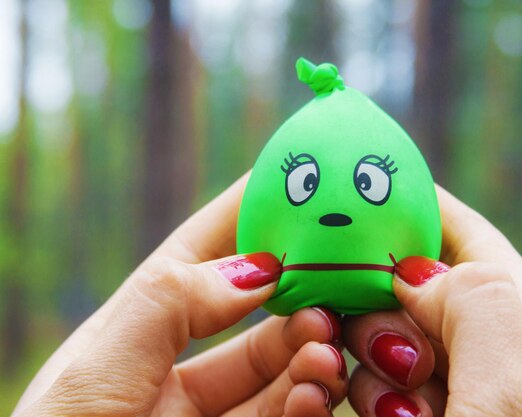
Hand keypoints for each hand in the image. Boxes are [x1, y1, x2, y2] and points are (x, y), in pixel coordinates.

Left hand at [13, 175, 347, 416]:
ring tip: (326, 341)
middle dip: (296, 294)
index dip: (244, 216)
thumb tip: (257, 266)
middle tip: (331, 282)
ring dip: (311, 350)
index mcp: (137, 333)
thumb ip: (172, 305)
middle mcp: (176, 371)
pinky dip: (310, 401)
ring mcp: (208, 416)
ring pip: (279, 370)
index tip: (293, 180)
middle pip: (253, 316)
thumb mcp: (98, 368)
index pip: (200, 257)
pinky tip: (318, 390)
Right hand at [344, 186, 521, 416]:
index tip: (375, 182)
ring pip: (388, 338)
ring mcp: (457, 391)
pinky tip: (386, 415)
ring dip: (370, 356)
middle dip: (381, 297)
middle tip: (372, 327)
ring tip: (393, 401)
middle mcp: (490, 354)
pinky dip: (366, 392)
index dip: (428, 205)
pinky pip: (378, 386)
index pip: (474, 240)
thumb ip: (473, 307)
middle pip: (418, 287)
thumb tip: (415, 273)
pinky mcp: (424, 416)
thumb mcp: (514, 389)